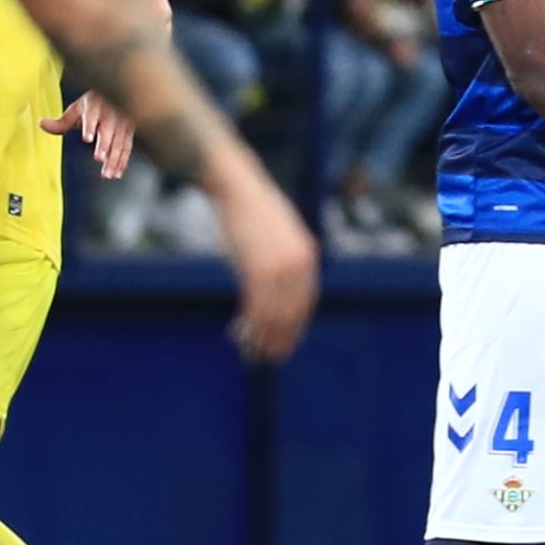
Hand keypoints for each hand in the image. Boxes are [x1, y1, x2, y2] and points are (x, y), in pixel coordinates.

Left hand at [44, 91, 132, 180]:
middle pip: (107, 131)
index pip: (91, 117)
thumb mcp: (76, 109)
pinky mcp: (129, 132)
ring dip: (114, 159)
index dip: (89, 127)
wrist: (116, 93)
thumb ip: (61, 122)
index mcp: (94, 108)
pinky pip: (127, 148)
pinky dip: (123, 161)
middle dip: (104, 145)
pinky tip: (117, 172)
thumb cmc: (94, 104)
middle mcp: (109, 116)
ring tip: (108, 173)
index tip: (87, 138)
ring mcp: (121, 124)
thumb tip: (42, 124)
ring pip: (119, 142)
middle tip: (99, 158)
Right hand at [212, 162, 318, 362]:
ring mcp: (280, 268)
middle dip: (279, 340)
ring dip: (261, 338)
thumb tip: (274, 289)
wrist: (236, 187)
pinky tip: (237, 332)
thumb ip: (284, 261)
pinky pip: (256, 307)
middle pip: (292, 314)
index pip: (305, 303)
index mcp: (308, 257)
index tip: (283, 344)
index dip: (294, 328)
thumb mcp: (279, 235)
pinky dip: (248, 325)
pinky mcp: (258, 269)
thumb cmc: (252, 210)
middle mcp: (300, 265)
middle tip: (267, 357)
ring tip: (249, 351)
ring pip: (273, 316)